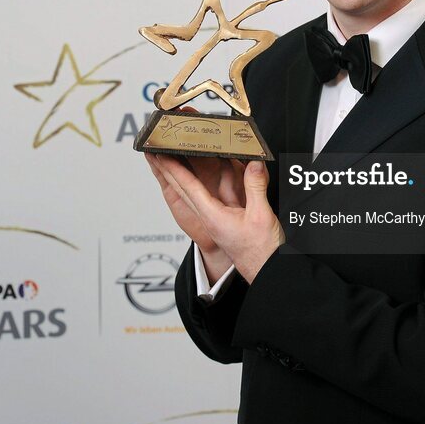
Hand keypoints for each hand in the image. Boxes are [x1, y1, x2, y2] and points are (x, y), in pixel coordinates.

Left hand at [153, 155, 284, 283]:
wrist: (267, 271)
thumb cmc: (260, 252)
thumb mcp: (260, 216)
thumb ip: (256, 187)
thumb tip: (253, 164)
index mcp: (212, 216)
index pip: (188, 187)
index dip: (174, 168)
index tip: (161, 154)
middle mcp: (211, 216)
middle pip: (185, 188)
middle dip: (170, 169)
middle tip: (157, 152)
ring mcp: (218, 218)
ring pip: (199, 191)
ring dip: (186, 173)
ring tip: (176, 156)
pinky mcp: (229, 218)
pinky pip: (216, 194)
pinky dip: (213, 180)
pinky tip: (214, 171)